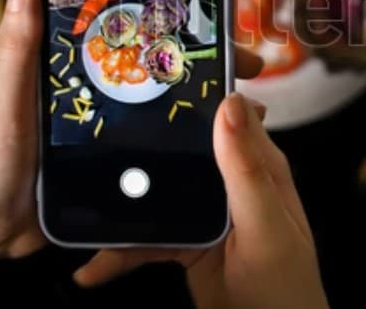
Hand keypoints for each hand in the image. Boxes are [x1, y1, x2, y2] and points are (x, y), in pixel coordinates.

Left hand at [0, 0, 265, 264]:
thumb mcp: (1, 102)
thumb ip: (16, 48)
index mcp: (63, 65)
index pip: (120, 26)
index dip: (161, 13)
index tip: (204, 6)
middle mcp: (91, 89)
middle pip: (154, 63)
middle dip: (204, 59)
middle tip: (244, 64)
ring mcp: (106, 125)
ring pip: (162, 103)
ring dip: (205, 101)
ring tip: (248, 103)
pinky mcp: (114, 162)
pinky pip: (157, 144)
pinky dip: (190, 141)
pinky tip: (222, 144)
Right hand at [73, 93, 328, 308]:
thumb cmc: (285, 292)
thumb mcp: (266, 228)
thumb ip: (246, 171)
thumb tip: (229, 103)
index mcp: (259, 167)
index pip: (225, 115)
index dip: (192, 93)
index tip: (146, 78)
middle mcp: (232, 184)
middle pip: (180, 152)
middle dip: (138, 151)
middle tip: (89, 146)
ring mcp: (208, 215)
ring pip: (156, 196)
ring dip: (120, 209)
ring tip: (79, 221)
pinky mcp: (187, 247)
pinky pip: (148, 240)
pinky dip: (120, 253)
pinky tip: (92, 269)